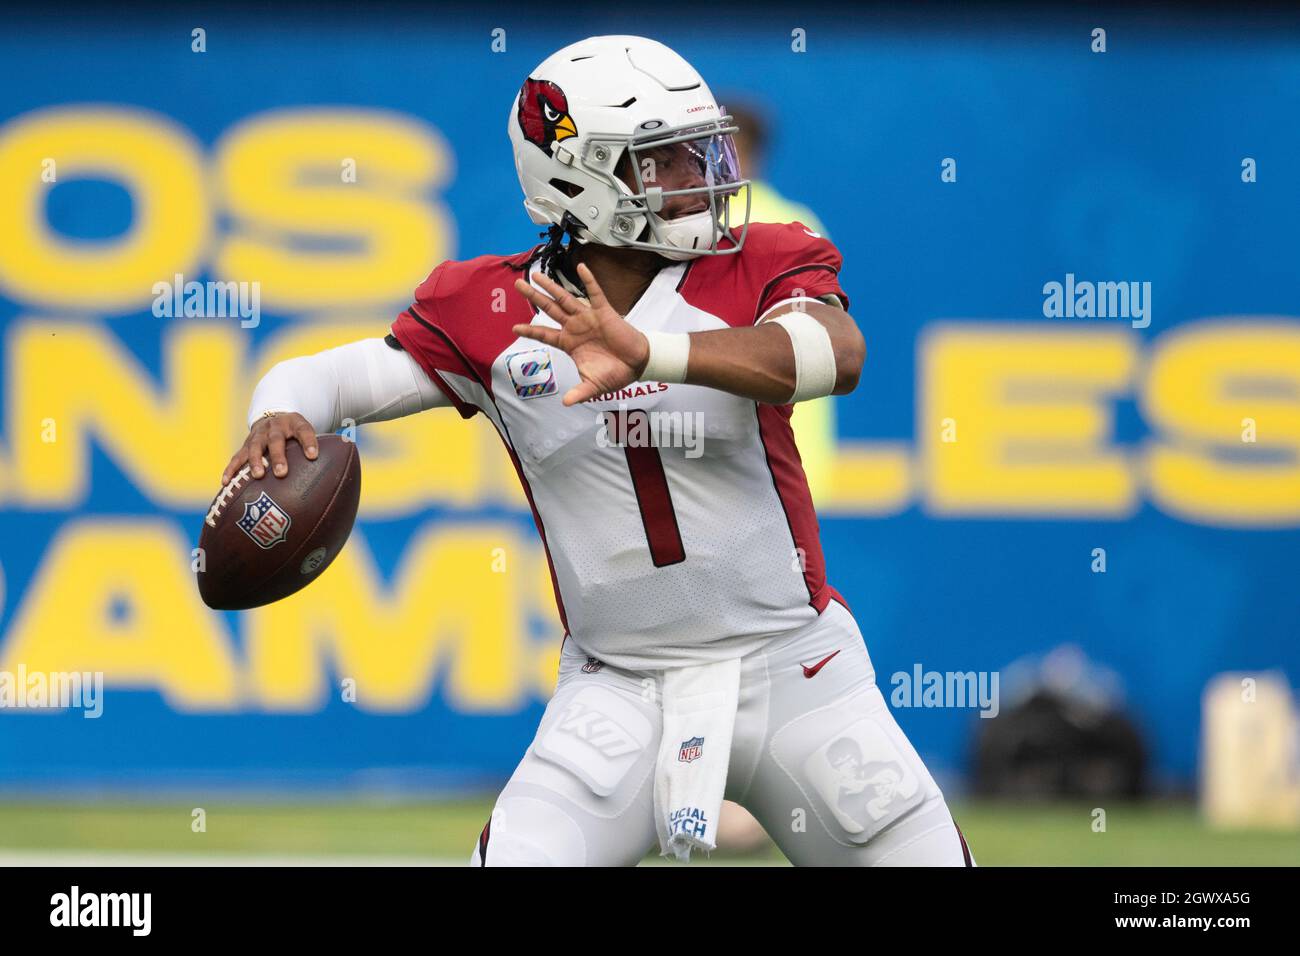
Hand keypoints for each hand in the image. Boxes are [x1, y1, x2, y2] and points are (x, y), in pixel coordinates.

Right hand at [220, 411, 317, 484]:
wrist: (273, 416)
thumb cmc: (297, 433)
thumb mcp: (310, 433)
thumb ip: (322, 448)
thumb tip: (346, 472)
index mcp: (295, 423)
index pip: (304, 430)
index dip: (309, 442)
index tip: (314, 456)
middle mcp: (274, 428)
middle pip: (276, 440)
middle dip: (278, 456)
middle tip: (281, 473)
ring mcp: (258, 435)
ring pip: (254, 447)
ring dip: (255, 462)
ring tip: (257, 476)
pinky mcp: (245, 445)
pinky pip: (237, 458)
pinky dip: (231, 469)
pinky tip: (226, 483)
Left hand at [512, 262, 649, 405]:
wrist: (638, 365)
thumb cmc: (615, 373)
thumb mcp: (594, 386)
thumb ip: (579, 393)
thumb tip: (566, 403)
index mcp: (570, 344)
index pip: (545, 334)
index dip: (531, 330)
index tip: (514, 327)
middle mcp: (575, 327)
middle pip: (549, 309)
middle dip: (533, 297)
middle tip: (517, 285)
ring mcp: (588, 318)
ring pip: (566, 299)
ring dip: (551, 287)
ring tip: (537, 275)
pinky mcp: (604, 312)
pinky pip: (595, 293)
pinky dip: (588, 280)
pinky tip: (580, 266)